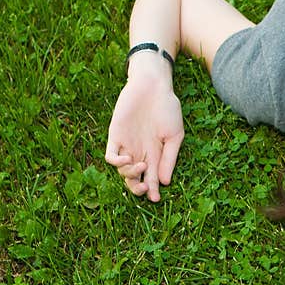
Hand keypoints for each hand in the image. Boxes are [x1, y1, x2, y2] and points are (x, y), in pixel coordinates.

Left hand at [104, 71, 183, 201]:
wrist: (153, 86)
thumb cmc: (167, 108)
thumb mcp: (174, 135)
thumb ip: (169, 158)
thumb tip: (164, 181)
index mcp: (155, 154)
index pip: (151, 178)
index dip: (152, 191)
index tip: (156, 199)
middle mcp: (139, 152)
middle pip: (134, 179)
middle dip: (138, 189)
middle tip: (145, 189)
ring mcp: (126, 145)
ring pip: (122, 171)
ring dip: (130, 174)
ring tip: (140, 166)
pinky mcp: (115, 136)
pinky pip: (110, 156)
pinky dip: (116, 162)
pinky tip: (126, 159)